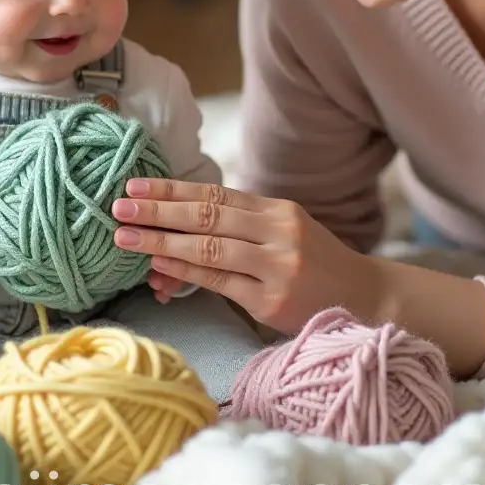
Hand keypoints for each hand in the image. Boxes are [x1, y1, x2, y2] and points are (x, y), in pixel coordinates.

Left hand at [111, 179, 378, 334]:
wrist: (365, 299)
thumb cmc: (315, 265)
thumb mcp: (285, 232)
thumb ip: (240, 226)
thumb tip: (178, 227)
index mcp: (276, 209)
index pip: (214, 193)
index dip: (173, 188)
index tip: (137, 185)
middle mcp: (277, 231)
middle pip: (207, 214)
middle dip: (159, 209)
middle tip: (119, 205)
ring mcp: (276, 265)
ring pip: (209, 246)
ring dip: (163, 240)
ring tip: (126, 236)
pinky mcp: (271, 299)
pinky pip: (219, 280)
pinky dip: (186, 270)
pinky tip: (159, 263)